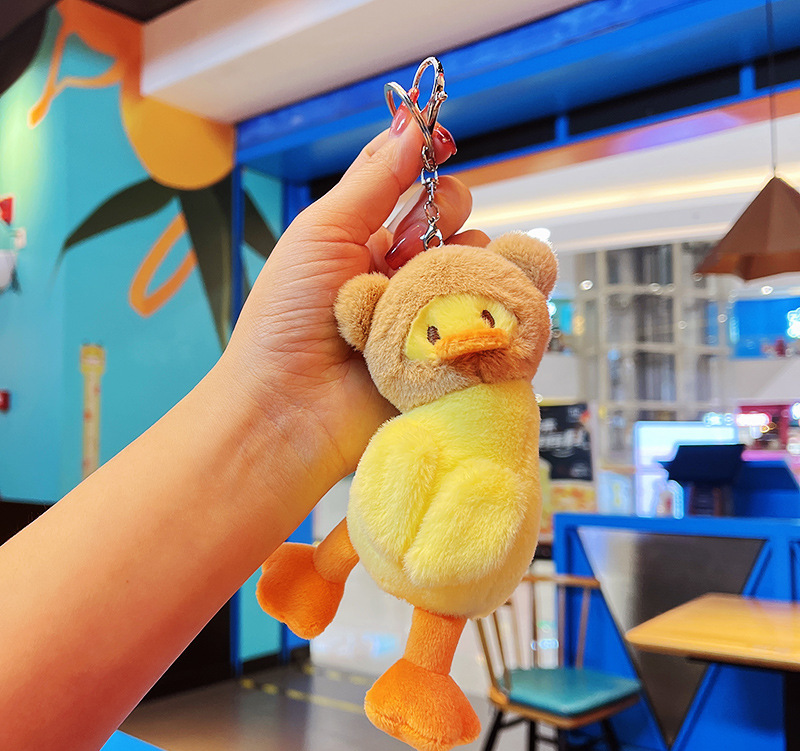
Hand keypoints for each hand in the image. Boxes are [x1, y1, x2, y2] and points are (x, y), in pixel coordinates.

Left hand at [224, 109, 488, 480]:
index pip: (412, 187)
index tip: (436, 150)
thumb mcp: (322, 233)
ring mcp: (430, 313)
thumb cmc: (287, 320)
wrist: (290, 409)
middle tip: (410, 245)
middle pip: (455, 220)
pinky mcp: (453, 353)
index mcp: (365, 241)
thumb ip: (373, 180)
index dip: (426, 165)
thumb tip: (414, 124)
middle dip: (444, 217)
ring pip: (482, 263)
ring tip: (424, 294)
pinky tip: (473, 305)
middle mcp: (402, 274)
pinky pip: (496, 314)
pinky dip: (495, 300)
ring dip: (464, 264)